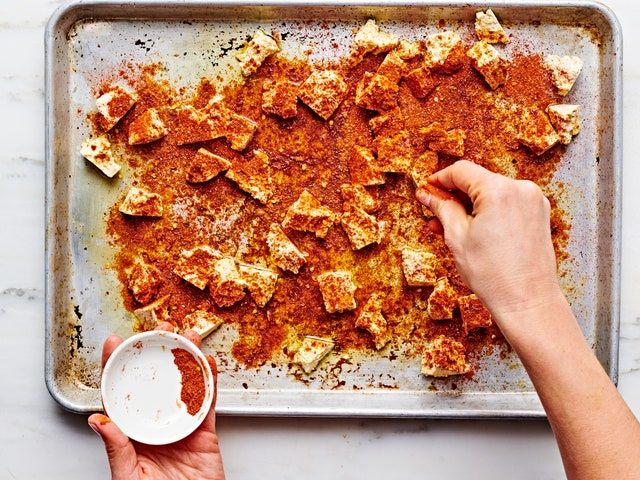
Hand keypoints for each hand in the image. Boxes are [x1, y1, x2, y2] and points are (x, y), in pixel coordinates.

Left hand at [88, 322, 225, 479]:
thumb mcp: (128, 477)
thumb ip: (117, 449)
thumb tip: (99, 422)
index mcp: (132, 432)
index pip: (120, 393)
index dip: (117, 365)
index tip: (115, 342)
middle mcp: (156, 423)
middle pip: (155, 381)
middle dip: (157, 352)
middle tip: (159, 329)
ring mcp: (181, 425)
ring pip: (184, 384)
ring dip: (186, 358)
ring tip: (187, 336)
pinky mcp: (205, 432)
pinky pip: (208, 402)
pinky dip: (210, 381)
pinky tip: (208, 363)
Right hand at [416, 160, 564, 323]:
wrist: (527, 301)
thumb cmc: (493, 274)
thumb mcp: (457, 237)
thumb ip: (441, 208)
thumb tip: (428, 194)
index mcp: (499, 190)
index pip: (461, 171)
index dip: (439, 179)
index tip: (426, 190)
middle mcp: (520, 189)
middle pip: (477, 181)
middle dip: (454, 196)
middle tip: (434, 215)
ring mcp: (533, 201)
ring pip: (491, 193)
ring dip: (470, 206)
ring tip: (450, 228)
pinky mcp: (538, 214)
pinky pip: (506, 204)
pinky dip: (488, 212)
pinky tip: (473, 230)